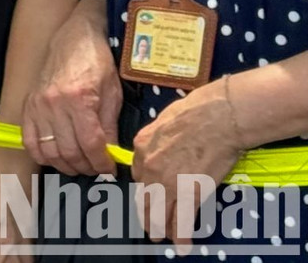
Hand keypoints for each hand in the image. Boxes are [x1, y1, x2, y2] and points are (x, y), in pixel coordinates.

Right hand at [21, 0, 120, 175]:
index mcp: (79, 99)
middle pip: (69, 152)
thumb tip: (111, 154)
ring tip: (80, 165)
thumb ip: (110, 126)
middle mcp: (54, 104)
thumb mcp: (112, 94)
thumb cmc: (96, 64)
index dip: (102, 163)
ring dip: (66, 165)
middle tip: (97, 168)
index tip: (110, 168)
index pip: (91, 144)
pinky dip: (42, 156)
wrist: (73, 40)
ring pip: (49, 151)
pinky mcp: (28, 107)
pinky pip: (29, 141)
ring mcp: (37, 106)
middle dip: (87, 166)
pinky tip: (57, 156)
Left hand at [131, 77, 243, 247]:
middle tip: (148, 224)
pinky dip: (180, 235)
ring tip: (160, 237)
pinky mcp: (189, 193)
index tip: (150, 193)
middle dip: (146, 213)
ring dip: (159, 227)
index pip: (138, 173)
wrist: (218, 117)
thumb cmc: (197, 111)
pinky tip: (181, 245)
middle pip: (144, 196)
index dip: (145, 186)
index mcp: (142, 146)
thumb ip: (159, 138)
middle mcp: (149, 166)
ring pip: (158, 211)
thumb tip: (164, 143)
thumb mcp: (164, 120)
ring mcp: (167, 182)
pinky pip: (181, 219)